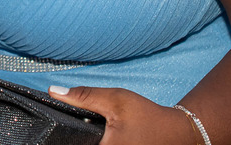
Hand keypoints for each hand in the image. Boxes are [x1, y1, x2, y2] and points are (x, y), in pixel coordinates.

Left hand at [49, 85, 196, 144]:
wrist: (177, 132)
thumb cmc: (147, 116)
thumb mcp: (115, 100)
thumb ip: (84, 96)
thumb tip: (53, 91)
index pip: (71, 142)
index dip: (62, 135)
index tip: (55, 129)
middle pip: (78, 144)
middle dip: (76, 136)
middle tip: (83, 125)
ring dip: (87, 138)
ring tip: (98, 129)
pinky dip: (98, 141)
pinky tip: (104, 134)